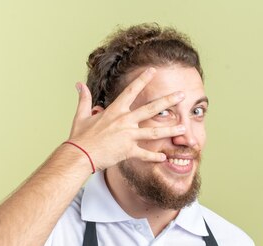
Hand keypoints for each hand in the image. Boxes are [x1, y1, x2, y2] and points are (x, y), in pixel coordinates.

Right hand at [66, 67, 186, 170]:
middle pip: (151, 108)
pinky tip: (164, 157)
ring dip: (170, 129)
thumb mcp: (82, 116)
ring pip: (154, 132)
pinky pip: (145, 154)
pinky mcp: (128, 151)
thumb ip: (84, 99)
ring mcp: (128, 136)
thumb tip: (79, 84)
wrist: (80, 155)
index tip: (153, 71)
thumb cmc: (80, 137)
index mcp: (115, 110)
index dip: (143, 79)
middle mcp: (124, 121)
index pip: (131, 91)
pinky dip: (155, 156)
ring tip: (183, 127)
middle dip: (168, 101)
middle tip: (182, 95)